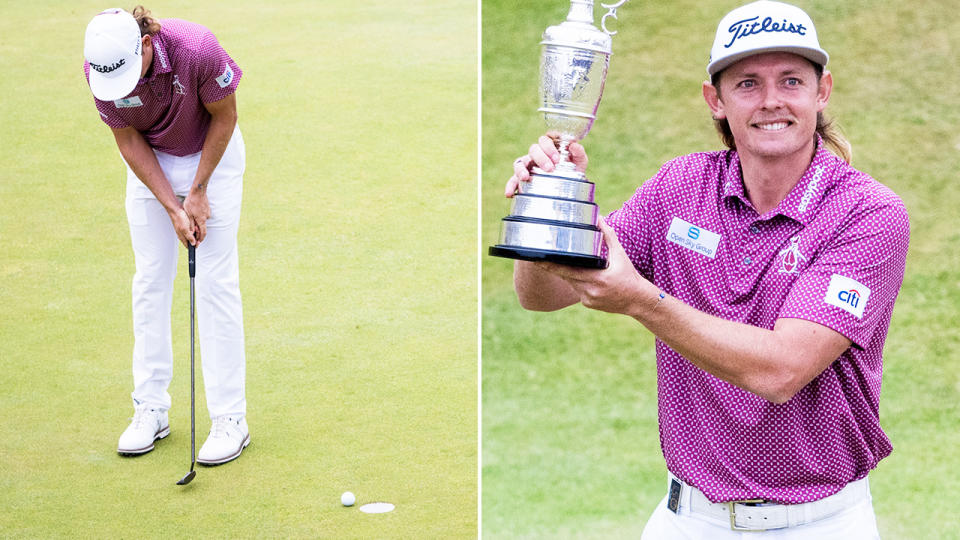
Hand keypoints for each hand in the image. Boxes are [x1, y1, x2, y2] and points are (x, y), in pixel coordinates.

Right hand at [169, 206, 197, 246]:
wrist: (177, 210)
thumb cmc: (179, 219)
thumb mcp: (185, 229)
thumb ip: (189, 237)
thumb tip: (193, 244)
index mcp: (182, 237)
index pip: (188, 246)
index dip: (194, 246)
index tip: (198, 243)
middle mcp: (183, 235)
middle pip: (191, 240)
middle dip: (196, 237)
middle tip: (196, 232)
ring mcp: (184, 231)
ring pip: (193, 235)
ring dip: (196, 232)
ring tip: (195, 227)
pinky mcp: (186, 227)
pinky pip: (192, 230)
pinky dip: (195, 229)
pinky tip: (194, 225)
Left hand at [182, 189, 209, 243]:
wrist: (198, 191)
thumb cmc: (192, 202)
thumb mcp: (188, 214)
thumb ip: (191, 224)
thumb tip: (192, 232)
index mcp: (201, 220)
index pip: (203, 233)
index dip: (201, 238)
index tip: (199, 242)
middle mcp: (206, 217)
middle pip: (203, 227)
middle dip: (198, 231)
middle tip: (193, 234)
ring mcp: (207, 213)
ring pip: (202, 221)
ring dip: (198, 223)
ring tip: (192, 221)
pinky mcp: (207, 209)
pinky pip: (203, 215)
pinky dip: (199, 217)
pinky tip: (194, 214)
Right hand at [504, 134, 588, 196]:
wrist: (570, 187)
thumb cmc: (573, 170)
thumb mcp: (579, 161)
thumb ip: (579, 153)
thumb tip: (574, 146)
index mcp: (549, 147)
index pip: (544, 140)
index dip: (548, 147)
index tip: (556, 158)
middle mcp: (537, 154)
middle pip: (533, 149)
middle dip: (540, 158)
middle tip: (549, 169)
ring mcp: (528, 166)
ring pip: (520, 162)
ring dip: (521, 169)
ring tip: (525, 177)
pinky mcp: (522, 178)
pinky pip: (512, 179)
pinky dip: (510, 185)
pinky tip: (510, 193)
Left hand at [535, 217, 655, 316]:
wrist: (637, 300)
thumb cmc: (629, 276)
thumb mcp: (620, 254)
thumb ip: (608, 236)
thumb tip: (599, 218)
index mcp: (596, 278)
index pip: (567, 271)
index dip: (551, 265)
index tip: (539, 260)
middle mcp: (590, 291)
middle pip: (565, 277)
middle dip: (554, 268)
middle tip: (541, 259)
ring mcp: (587, 299)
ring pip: (571, 284)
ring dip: (568, 275)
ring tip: (564, 264)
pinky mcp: (588, 304)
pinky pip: (578, 291)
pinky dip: (578, 283)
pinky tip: (584, 278)